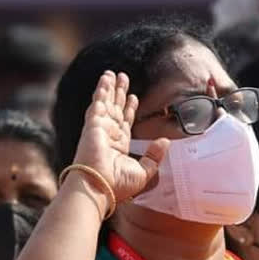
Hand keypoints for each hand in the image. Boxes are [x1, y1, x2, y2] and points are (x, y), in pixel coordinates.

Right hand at [71, 71, 168, 202]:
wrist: (98, 186)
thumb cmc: (118, 185)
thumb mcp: (144, 173)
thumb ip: (154, 156)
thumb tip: (166, 142)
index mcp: (119, 146)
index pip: (125, 122)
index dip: (130, 109)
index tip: (134, 97)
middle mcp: (108, 135)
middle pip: (116, 108)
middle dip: (119, 93)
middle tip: (123, 78)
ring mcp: (100, 128)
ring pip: (106, 102)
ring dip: (110, 87)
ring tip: (113, 73)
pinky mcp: (93, 124)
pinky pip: (99, 102)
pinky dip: (102, 89)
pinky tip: (106, 78)